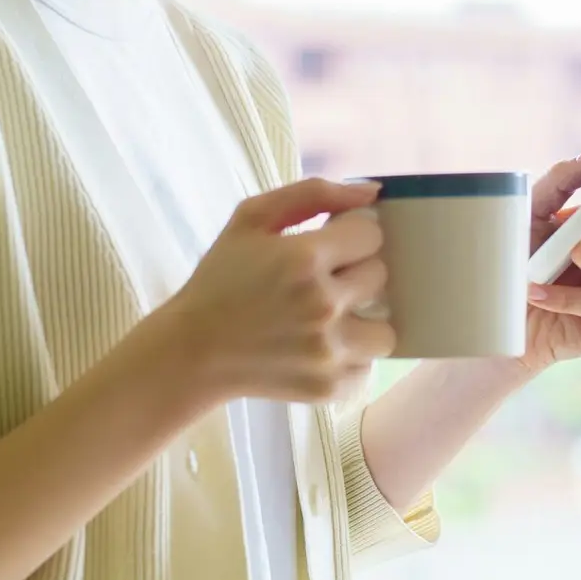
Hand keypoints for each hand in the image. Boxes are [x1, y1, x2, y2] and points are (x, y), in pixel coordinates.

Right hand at [159, 176, 394, 405]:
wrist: (193, 350)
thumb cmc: (221, 277)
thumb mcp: (251, 218)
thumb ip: (313, 193)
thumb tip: (372, 192)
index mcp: (304, 258)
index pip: (371, 235)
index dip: (349, 235)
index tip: (328, 245)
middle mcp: (324, 306)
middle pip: (380, 277)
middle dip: (355, 273)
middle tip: (321, 281)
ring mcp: (329, 352)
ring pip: (386, 330)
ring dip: (363, 321)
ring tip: (330, 319)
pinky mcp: (330, 387)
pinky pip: (368, 368)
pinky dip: (350, 359)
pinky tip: (319, 348)